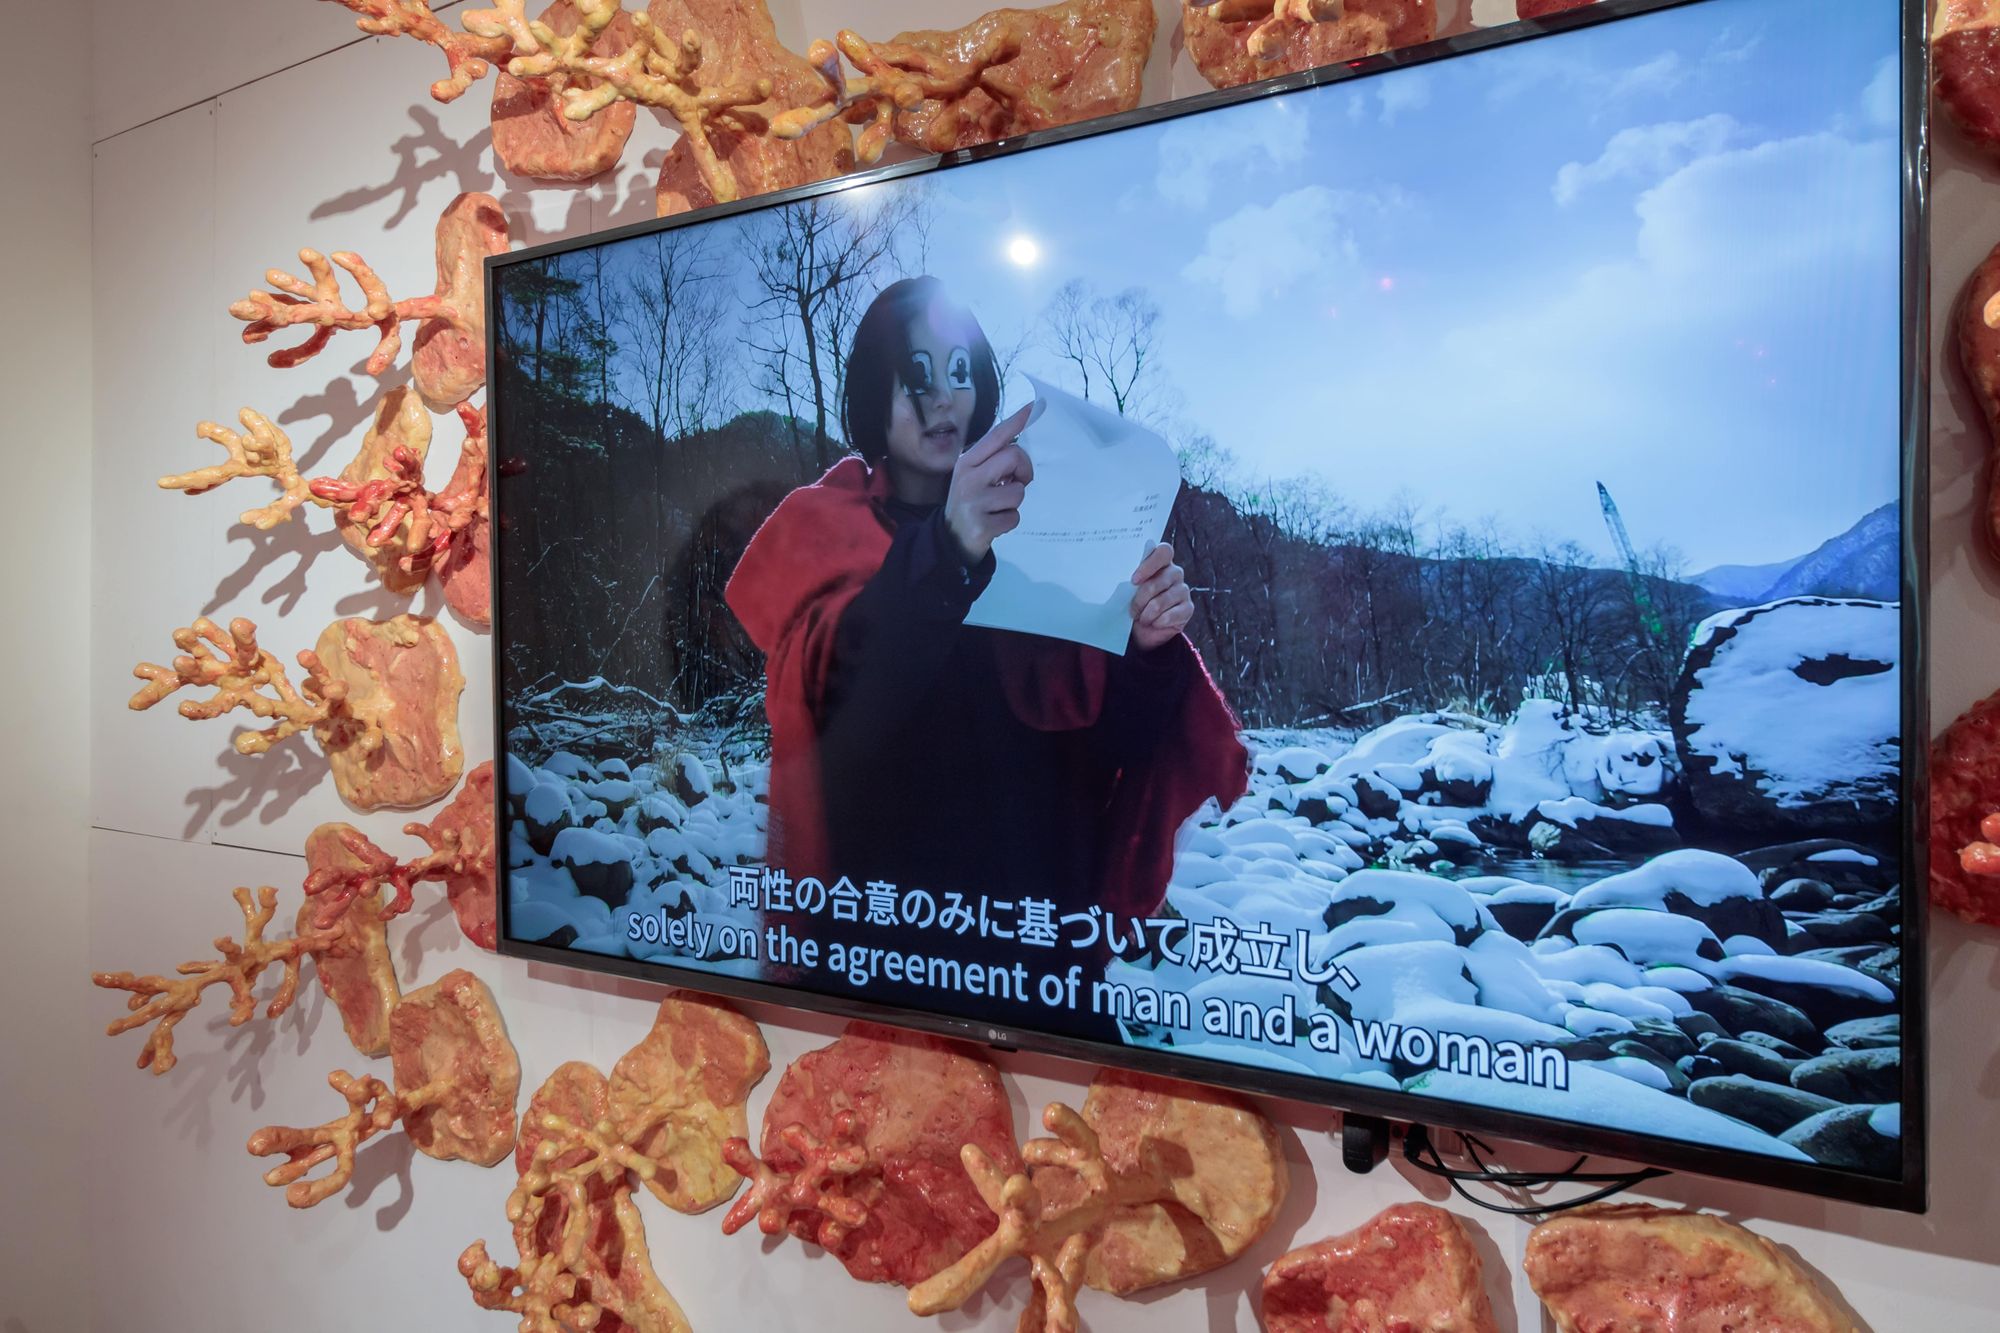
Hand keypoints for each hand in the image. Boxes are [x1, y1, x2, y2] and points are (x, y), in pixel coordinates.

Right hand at [944, 404, 1035, 563]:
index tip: (1033, 406)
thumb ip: (992, 460)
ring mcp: (974, 502)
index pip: (995, 436)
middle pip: (1013, 456)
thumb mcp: (973, 476)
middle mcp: (968, 478)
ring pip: (1018, 491)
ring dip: (1014, 502)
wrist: (951, 538)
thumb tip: (1018, 445)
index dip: (1015, 422)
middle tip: (1015, 482)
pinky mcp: (982, 525)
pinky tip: (995, 523)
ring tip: (998, 507)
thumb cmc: (970, 501)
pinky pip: (1014, 517)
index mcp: (967, 462)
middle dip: (1024, 470)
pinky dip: (1009, 521)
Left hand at [1129, 542, 1191, 651]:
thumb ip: (1130, 582)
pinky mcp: (1188, 608)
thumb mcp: (1129, 591)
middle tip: (1132, 610)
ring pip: (1161, 601)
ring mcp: (1183, 590)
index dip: (1149, 564)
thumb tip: (1126, 583)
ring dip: (1147, 614)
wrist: (1145, 629)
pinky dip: (1157, 622)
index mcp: (1161, 562)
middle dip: (1140, 599)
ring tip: (1142, 618)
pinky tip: (1154, 623)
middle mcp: (1175, 573)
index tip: (1134, 580)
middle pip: (1158, 581)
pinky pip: (1170, 615)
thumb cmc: (1135, 603)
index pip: (1164, 551)